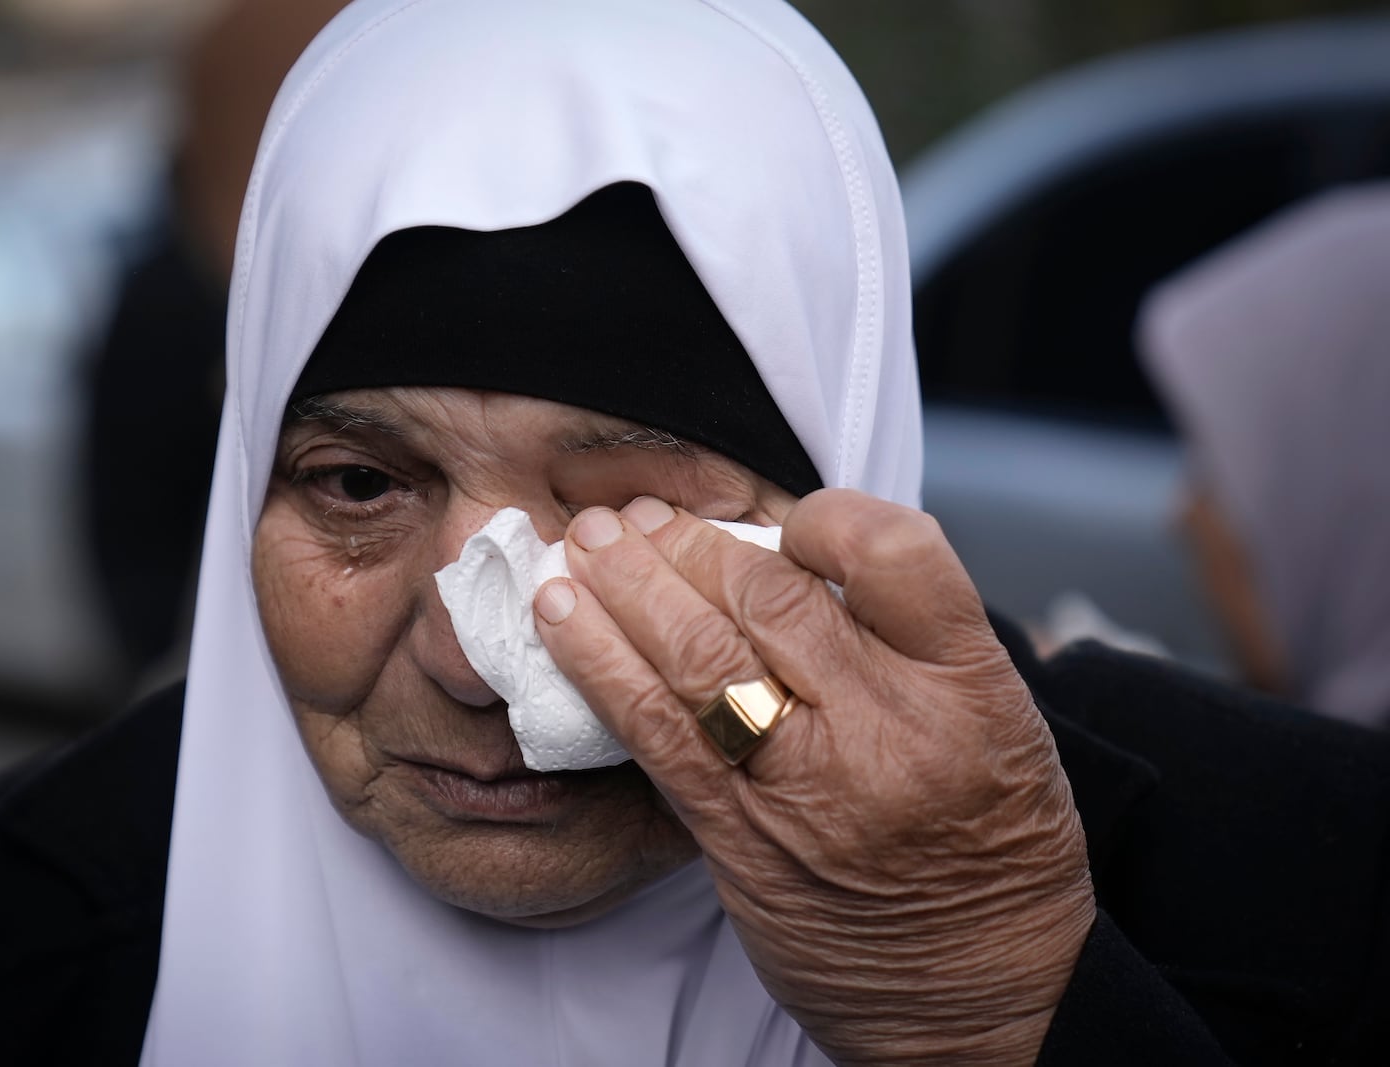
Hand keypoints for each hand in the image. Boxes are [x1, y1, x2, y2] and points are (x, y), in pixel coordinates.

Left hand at [534, 489, 1095, 1065]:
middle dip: (686, 544)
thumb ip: (910, 642)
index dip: (824, 517)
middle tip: (638, 518)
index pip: (892, 553)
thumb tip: (797, 560)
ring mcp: (808, 786)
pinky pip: (655, 732)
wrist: (982, 995)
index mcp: (969, 686)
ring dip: (624, 587)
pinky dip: (599, 665)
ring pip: (697, 654)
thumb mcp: (998, 723)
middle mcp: (889, 728)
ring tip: (583, 544)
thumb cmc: (988, 848)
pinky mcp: (740, 839)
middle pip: (768, 597)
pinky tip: (562, 619)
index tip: (778, 521)